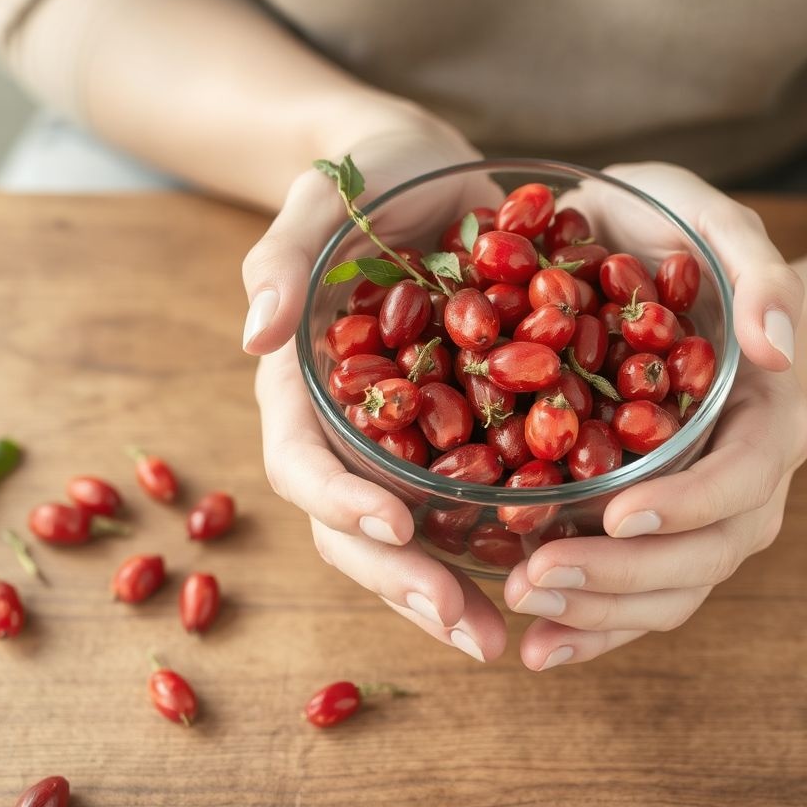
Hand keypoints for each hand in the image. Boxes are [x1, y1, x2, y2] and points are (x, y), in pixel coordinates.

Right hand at [242, 107, 508, 661]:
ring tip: (500, 638)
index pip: (303, 462)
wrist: (423, 168)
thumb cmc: (362, 174)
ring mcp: (406, 437)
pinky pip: (475, 496)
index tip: (394, 527)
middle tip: (467, 629)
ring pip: (416, 530)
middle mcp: (350, 428)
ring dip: (451, 588)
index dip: (340, 502)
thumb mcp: (319, 198)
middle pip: (357, 525)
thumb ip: (282, 257)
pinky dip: (502, 540)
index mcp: (303, 386)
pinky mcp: (462, 429)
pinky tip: (553, 572)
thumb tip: (252, 335)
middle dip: (404, 581)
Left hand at [504, 163, 806, 669]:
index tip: (617, 513)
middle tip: (535, 579)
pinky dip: (593, 627)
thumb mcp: (719, 223)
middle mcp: (744, 480)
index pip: (743, 477)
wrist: (691, 293)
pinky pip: (638, 596)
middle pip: (704, 555)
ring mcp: (702, 516)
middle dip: (622, 576)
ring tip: (526, 615)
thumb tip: (776, 343)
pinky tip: (540, 647)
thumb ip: (758, 266)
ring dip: (600, 613)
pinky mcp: (656, 531)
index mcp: (766, 416)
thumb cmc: (695, 250)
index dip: (687, 503)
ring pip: (671, 591)